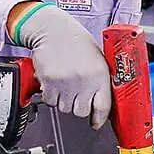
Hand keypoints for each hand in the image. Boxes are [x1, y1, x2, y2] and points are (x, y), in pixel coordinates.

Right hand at [8, 2, 111, 128]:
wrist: (53, 29)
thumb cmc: (76, 42)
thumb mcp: (97, 59)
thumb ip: (100, 81)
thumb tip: (101, 104)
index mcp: (100, 74)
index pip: (103, 107)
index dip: (99, 119)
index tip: (95, 123)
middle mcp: (84, 80)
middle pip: (81, 112)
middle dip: (77, 105)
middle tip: (75, 93)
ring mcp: (66, 82)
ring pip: (64, 108)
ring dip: (63, 100)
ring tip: (64, 83)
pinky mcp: (49, 81)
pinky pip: (49, 101)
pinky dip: (49, 95)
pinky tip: (54, 81)